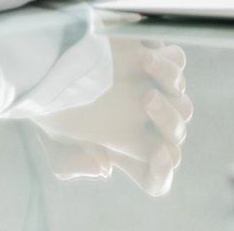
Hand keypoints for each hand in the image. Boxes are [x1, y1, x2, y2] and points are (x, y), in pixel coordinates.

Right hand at [31, 39, 192, 195]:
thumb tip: (105, 167)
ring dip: (170, 85)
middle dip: (166, 119)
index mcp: (127, 152)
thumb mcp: (53, 140)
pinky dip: (167, 62)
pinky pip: (177, 64)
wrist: (52, 55)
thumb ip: (70, 164)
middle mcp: (146, 127)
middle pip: (175, 135)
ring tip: (145, 66)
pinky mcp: (157, 62)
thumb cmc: (52, 102)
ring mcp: (156, 94)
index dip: (161, 172)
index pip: (156, 178)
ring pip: (181, 102)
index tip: (156, 153)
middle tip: (146, 99)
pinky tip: (144, 55)